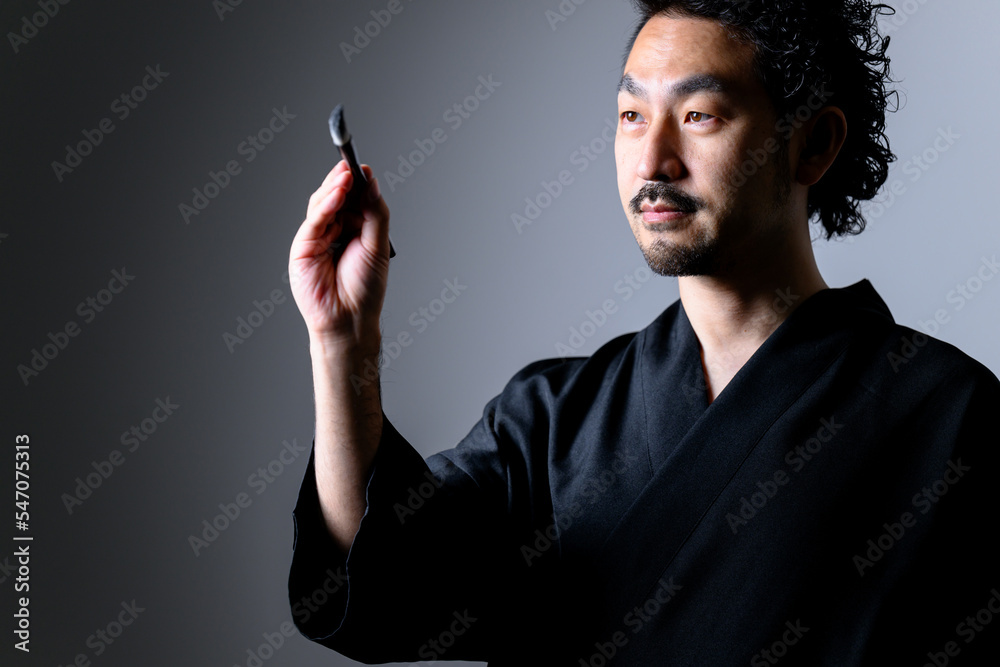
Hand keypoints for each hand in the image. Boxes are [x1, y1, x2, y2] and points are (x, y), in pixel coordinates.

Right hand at [289, 160, 390, 346]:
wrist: (350, 318)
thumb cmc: (365, 289)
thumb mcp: (377, 245)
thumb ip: (375, 212)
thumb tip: (371, 181)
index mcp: (354, 229)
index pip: (352, 198)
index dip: (356, 182)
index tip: (362, 167)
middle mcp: (334, 230)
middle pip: (335, 197)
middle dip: (343, 180)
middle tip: (351, 167)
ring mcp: (317, 237)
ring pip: (321, 204)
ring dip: (334, 189)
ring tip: (346, 177)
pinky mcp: (303, 247)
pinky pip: (314, 221)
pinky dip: (325, 206)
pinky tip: (337, 195)